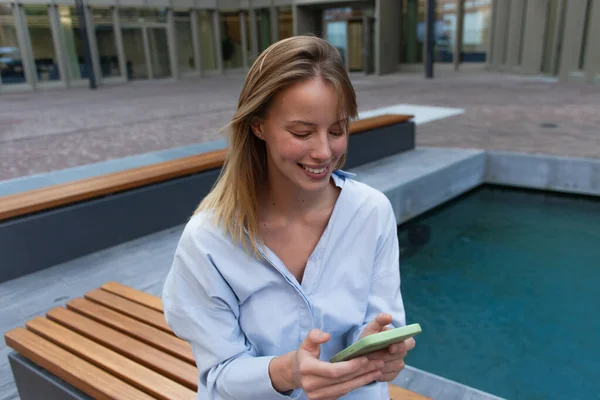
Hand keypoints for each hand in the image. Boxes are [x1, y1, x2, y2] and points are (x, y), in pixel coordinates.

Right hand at [270, 329, 384, 399]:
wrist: (295, 374)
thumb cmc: (304, 355)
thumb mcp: (306, 342)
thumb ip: (315, 336)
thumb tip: (326, 336)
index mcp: (307, 369)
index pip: (333, 371)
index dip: (351, 366)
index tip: (365, 358)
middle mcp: (311, 385)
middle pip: (342, 380)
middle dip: (362, 372)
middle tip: (378, 363)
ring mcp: (317, 396)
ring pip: (345, 389)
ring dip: (363, 380)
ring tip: (377, 370)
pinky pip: (343, 393)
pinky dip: (357, 385)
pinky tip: (367, 377)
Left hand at [358, 313, 415, 381]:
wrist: (362, 350)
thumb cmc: (369, 337)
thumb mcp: (372, 328)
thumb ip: (379, 321)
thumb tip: (388, 317)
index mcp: (401, 339)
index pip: (410, 343)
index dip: (401, 346)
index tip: (390, 347)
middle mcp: (402, 352)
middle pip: (401, 356)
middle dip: (386, 355)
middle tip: (372, 355)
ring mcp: (398, 364)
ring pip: (394, 366)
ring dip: (381, 363)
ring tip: (368, 361)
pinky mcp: (392, 374)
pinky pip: (389, 376)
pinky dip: (380, 373)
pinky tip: (371, 368)